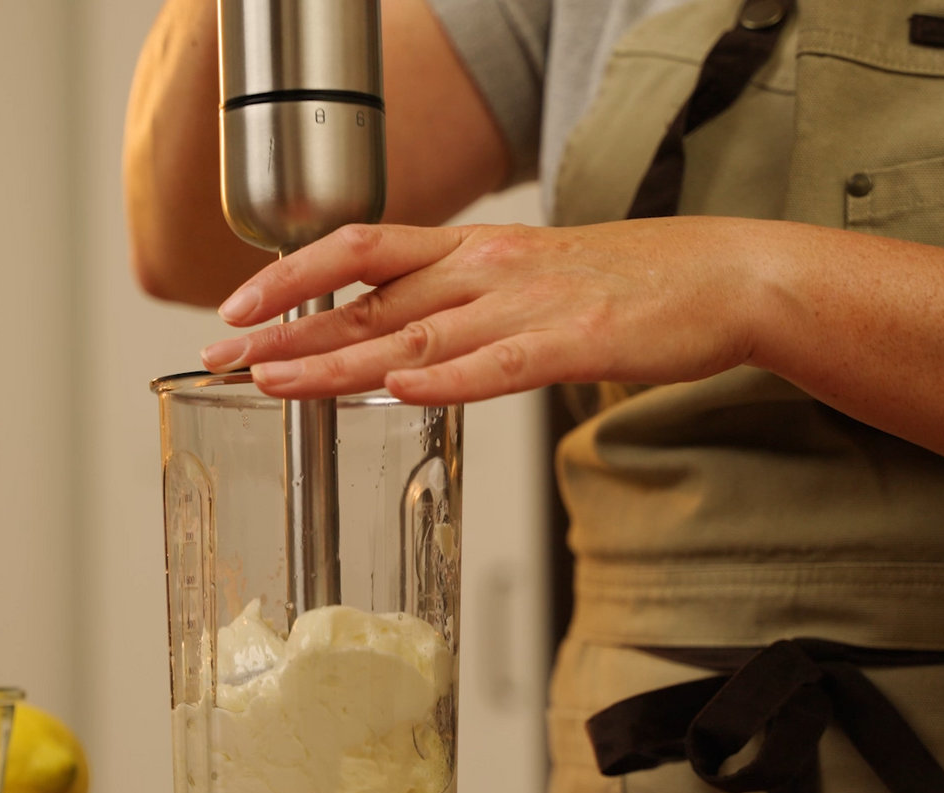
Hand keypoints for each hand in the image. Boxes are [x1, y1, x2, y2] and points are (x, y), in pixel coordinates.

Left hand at [199, 218, 778, 404]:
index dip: (291, 276)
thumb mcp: (523, 275)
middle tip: (221, 357)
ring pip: (413, 333)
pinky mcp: (573, 341)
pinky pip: (500, 363)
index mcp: (472, 250)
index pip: (359, 250)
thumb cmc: (625, 283)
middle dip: (285, 331)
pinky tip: (398, 391)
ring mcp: (527, 304)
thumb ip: (456, 303)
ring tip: (274, 382)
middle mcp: (485, 269)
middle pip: (366, 295)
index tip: (236, 306)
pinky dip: (446, 379)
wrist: (721, 275)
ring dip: (336, 361)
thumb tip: (391, 342)